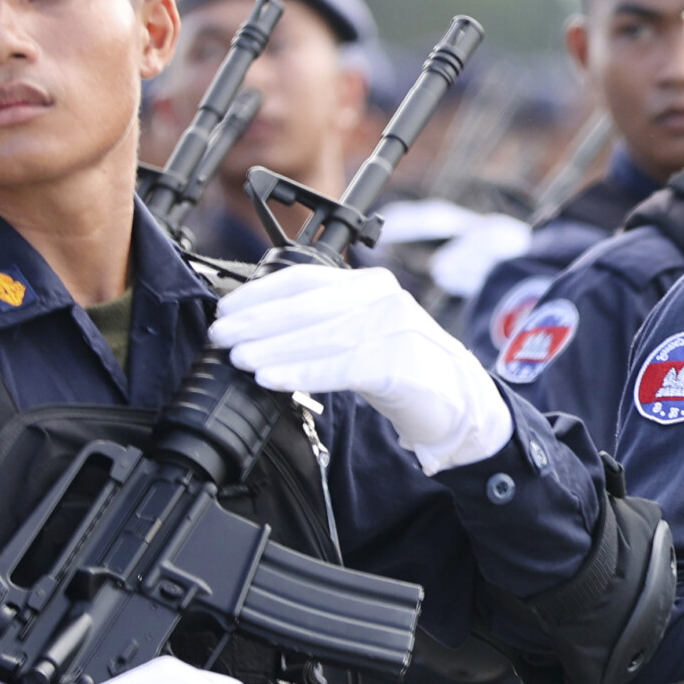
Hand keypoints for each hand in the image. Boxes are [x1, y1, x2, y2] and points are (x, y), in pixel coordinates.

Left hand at [211, 264, 514, 471]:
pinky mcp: (402, 361)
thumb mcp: (362, 335)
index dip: (259, 295)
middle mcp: (383, 297)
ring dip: (273, 348)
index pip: (305, 280)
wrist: (461, 403)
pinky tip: (274, 380)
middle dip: (257, 321)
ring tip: (239, 359)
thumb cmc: (406, 371)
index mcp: (369, 285)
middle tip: (222, 336)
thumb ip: (322, 326)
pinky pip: (343, 366)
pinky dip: (304, 373)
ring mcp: (396, 327)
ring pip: (322, 335)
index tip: (225, 311)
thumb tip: (257, 331)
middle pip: (309, 305)